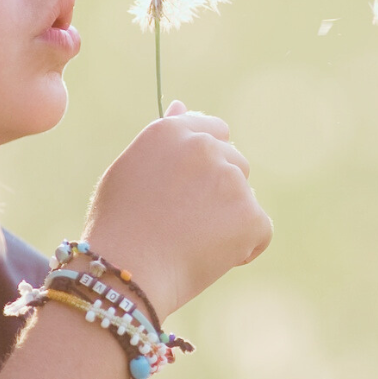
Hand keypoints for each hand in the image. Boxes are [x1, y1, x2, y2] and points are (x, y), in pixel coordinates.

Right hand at [81, 101, 271, 317]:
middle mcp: (204, 146)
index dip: (207, 163)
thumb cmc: (118, 227)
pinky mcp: (249, 214)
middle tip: (184, 223)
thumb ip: (163, 139)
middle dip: (220, 191)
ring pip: (246, 197)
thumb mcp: (130, 171)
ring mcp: (230, 179)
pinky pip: (260, 230)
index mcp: (172, 130)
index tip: (193, 189)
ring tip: (191, 242)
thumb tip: (182, 105)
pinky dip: (244, 247)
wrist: (124, 273)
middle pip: (235, 163)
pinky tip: (210, 258)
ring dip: (230, 217)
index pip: (214, 130)